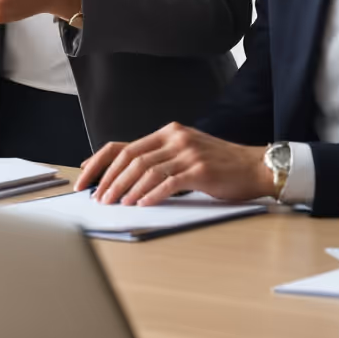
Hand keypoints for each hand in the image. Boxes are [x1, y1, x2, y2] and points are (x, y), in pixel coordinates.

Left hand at [75, 123, 272, 205]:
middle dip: (109, 180)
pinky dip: (151, 195)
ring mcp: (188, 152)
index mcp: (167, 132)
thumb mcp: (185, 154)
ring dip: (126, 189)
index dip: (98, 163)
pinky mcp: (200, 169)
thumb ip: (158, 160)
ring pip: (146, 170)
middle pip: (130, 158)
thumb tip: (123, 179)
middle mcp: (175, 138)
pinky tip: (141, 205)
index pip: (122, 145)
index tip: (83, 179)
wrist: (255, 167)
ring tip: (116, 204)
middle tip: (98, 198)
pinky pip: (168, 182)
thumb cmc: (219, 166)